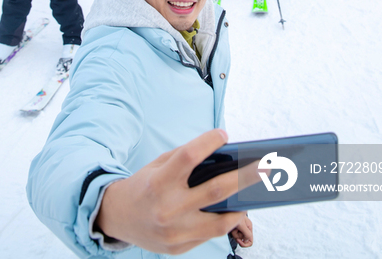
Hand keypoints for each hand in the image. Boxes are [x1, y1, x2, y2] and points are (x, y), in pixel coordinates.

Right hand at [95, 129, 258, 254]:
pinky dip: (224, 221)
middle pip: (216, 190)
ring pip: (220, 221)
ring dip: (241, 206)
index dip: (208, 142)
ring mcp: (174, 232)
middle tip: (264, 167)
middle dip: (244, 177)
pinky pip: (210, 234)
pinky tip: (235, 209)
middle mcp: (168, 208)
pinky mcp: (178, 248)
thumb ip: (186, 160)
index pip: (189, 156)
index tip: (223, 134)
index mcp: (159, 182)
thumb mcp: (159, 165)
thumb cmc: (144, 185)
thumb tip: (221, 155)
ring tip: (254, 194)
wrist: (117, 218)